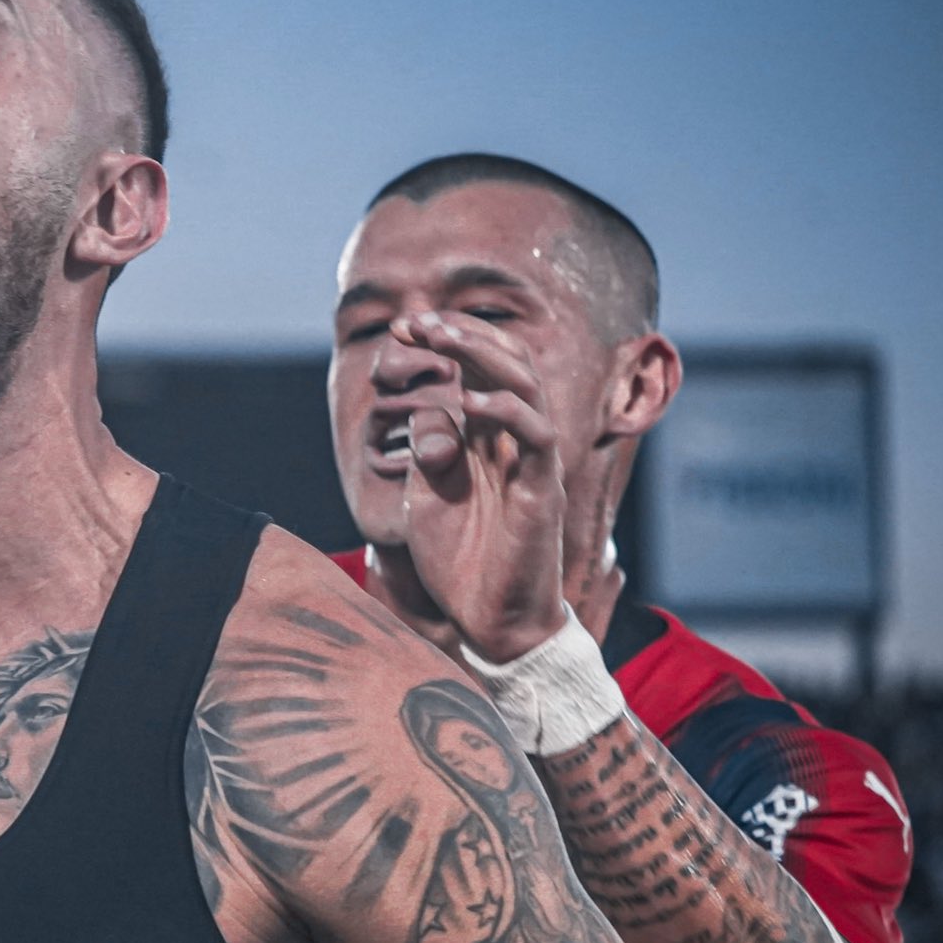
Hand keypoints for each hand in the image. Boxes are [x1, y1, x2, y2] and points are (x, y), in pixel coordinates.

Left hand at [393, 312, 566, 662]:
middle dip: (461, 335)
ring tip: (443, 337)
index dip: (442, 345)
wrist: (487, 622)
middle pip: (503, 364)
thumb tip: (426, 411)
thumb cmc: (459, 562)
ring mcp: (530, 461)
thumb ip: (426, 453)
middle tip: (418, 321)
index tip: (399, 330)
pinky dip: (507, 411)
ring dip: (483, 354)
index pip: (472, 372)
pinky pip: (537, 436)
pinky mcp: (542, 489)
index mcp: (482, 439)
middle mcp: (511, 441)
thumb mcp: (425, 499)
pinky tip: (471, 401)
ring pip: (525, 386)